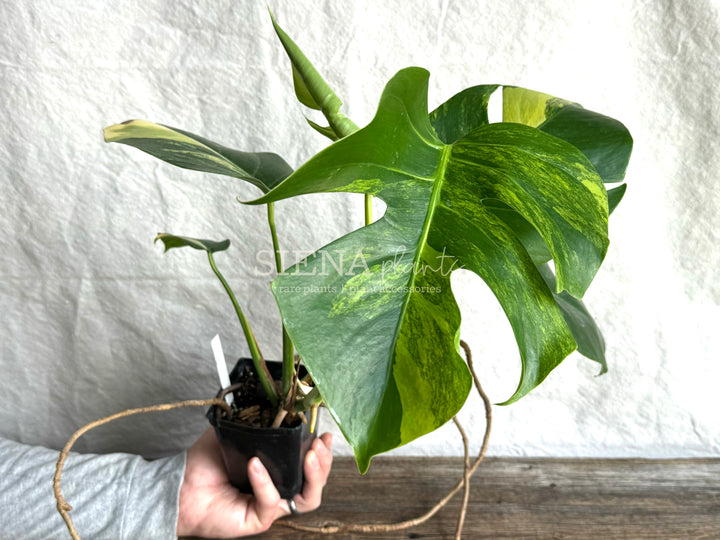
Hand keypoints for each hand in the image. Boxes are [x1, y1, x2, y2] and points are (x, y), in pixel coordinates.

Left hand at [176, 427, 332, 537]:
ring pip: (307, 499)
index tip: (323, 433)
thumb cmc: (205, 462)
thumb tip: (273, 400)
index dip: (321, 450)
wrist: (181, 485)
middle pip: (315, 482)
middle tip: (319, 444)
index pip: (309, 463)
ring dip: (314, 477)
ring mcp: (270, 505)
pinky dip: (265, 481)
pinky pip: (271, 501)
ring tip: (309, 456)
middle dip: (324, 462)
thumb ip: (255, 420)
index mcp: (278, 469)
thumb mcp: (235, 432)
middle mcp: (279, 488)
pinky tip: (256, 464)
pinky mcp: (258, 519)